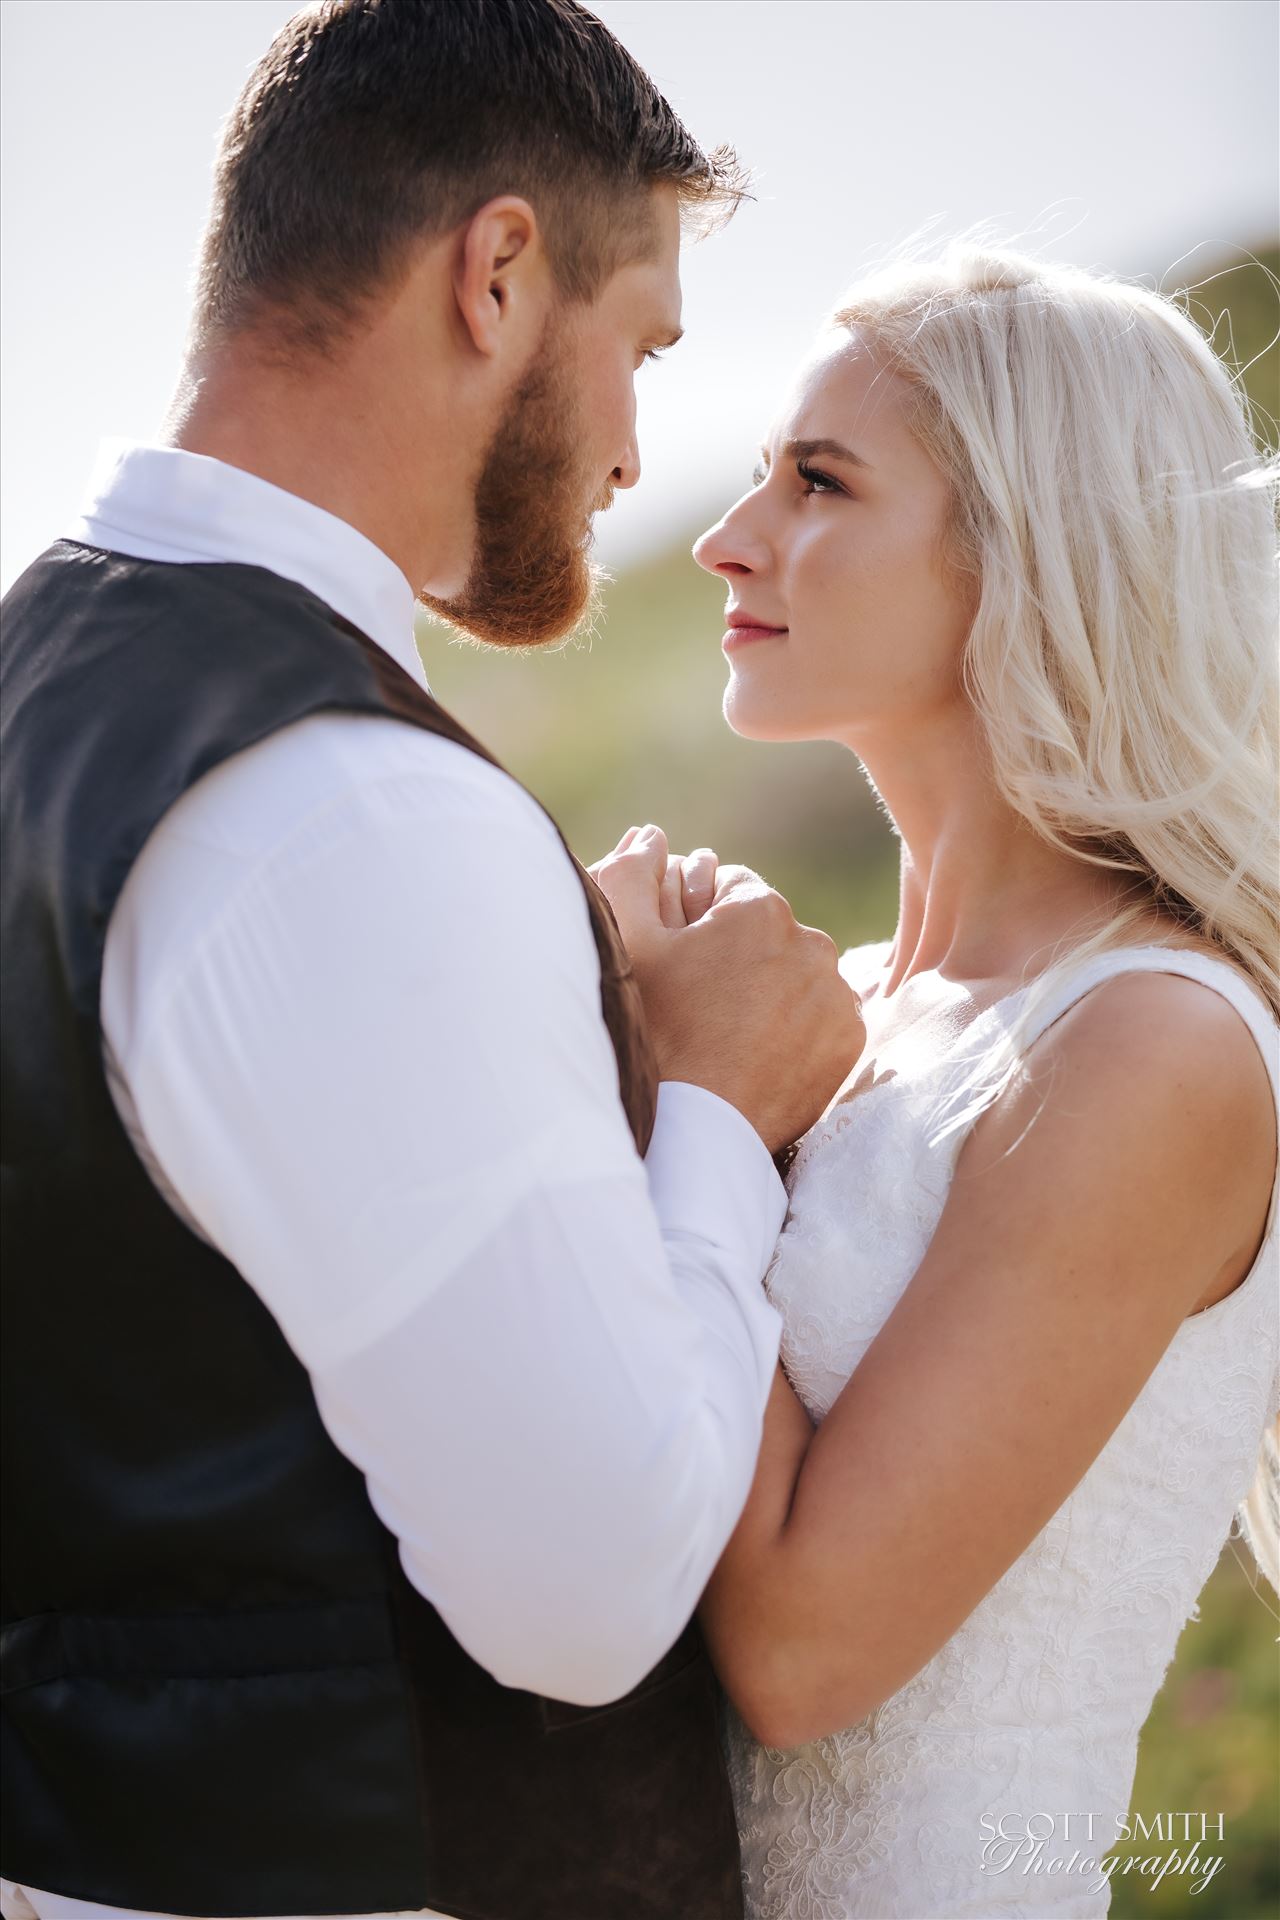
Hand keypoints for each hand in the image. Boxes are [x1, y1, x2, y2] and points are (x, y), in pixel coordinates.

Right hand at [589, 825, 865, 1155]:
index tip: (684, 959)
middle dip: (739, 954)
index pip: (730, 890)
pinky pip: (823, 1016)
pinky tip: (760, 1050)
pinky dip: (799, 1028)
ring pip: (798, 974)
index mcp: (759, 908)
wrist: (698, 1124)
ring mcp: (836, 992)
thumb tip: (652, 836)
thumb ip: (634, 874)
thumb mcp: (628, 943)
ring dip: (771, 989)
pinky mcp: (850, 1038)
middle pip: (768, 932)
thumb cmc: (655, 1029)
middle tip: (703, 1000)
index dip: (700, 920)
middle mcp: (811, 941)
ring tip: (731, 1030)